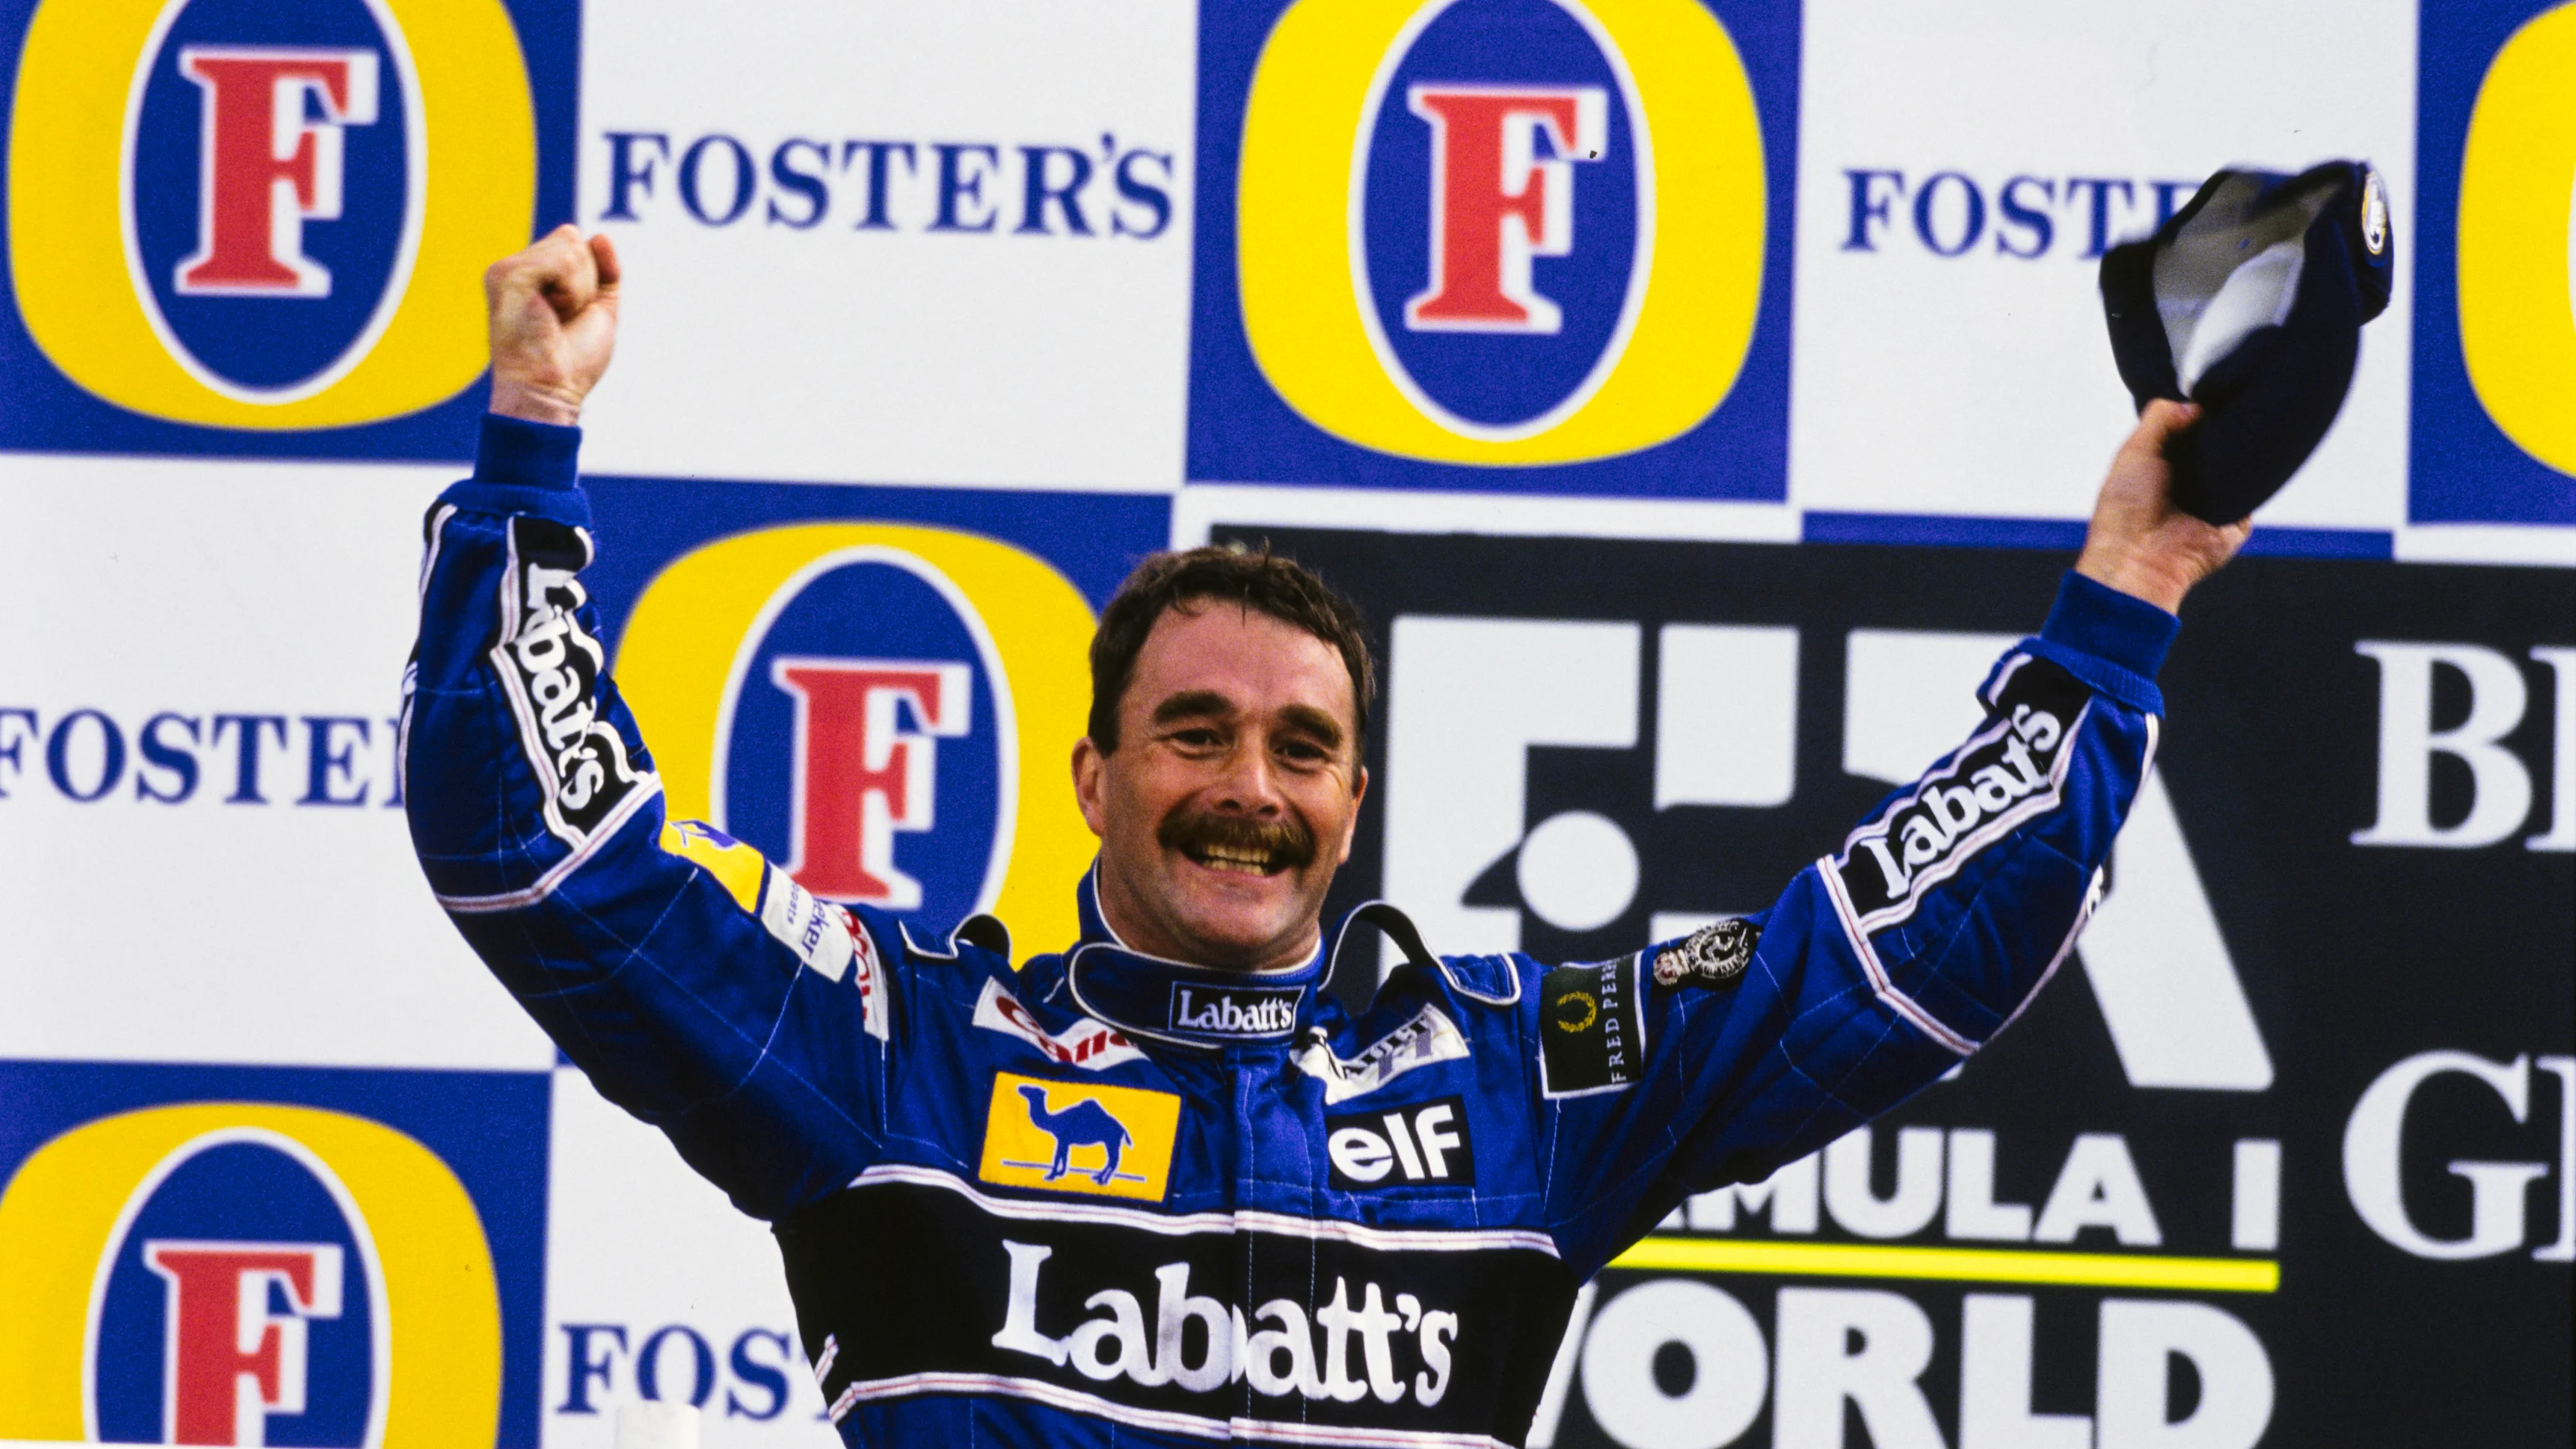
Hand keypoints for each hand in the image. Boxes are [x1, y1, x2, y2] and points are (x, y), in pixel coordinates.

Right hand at [484, 225, 620, 425]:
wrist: (551, 391)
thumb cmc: (572, 361)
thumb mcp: (600, 309)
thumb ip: (605, 271)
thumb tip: (600, 236)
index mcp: (529, 273)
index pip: (574, 242)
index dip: (589, 280)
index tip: (569, 316)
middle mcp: (513, 267)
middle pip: (573, 239)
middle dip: (585, 284)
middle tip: (561, 320)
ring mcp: (506, 269)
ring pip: (571, 248)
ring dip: (579, 291)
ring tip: (555, 319)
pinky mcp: (508, 275)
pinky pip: (564, 261)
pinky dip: (572, 292)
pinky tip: (550, 315)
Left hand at [2074, 400, 2249, 614]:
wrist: (2139, 558)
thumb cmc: (2125, 509)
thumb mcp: (2134, 452)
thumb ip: (2159, 419)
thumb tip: (2196, 406)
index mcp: (2164, 466)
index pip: (2191, 431)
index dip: (2200, 412)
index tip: (2215, 389)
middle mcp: (2191, 482)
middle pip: (2219, 445)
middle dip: (2227, 428)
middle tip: (2238, 401)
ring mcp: (2216, 501)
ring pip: (2240, 466)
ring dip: (2244, 450)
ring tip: (2251, 423)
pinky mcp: (2237, 520)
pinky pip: (2255, 492)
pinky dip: (2258, 476)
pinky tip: (2261, 455)